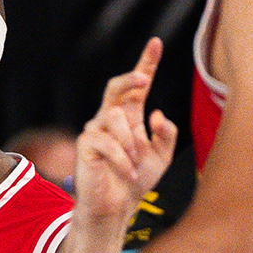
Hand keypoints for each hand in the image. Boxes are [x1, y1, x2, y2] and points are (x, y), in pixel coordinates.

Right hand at [71, 37, 178, 231]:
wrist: (117, 208)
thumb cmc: (137, 182)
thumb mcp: (162, 158)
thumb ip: (166, 135)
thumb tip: (157, 113)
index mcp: (130, 118)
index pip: (137, 87)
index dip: (146, 64)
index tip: (156, 44)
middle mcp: (110, 119)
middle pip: (115, 87)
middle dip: (130, 78)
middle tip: (144, 80)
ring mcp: (95, 130)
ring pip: (116, 117)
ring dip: (132, 142)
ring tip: (136, 165)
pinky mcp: (86, 145)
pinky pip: (107, 141)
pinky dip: (124, 159)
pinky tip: (129, 173)